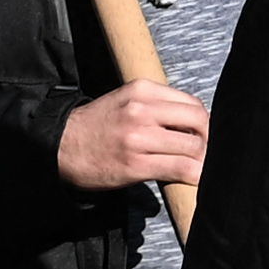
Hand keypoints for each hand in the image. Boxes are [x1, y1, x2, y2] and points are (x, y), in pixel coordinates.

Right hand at [54, 81, 215, 196]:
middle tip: (204, 151)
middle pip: (199, 122)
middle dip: (208, 139)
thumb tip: (194, 123)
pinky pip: (179, 169)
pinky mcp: (135, 165)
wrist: (60, 147)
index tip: (201, 134)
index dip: (203, 122)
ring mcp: (139, 138)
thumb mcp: (126, 101)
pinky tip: (191, 178)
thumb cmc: (97, 126)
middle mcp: (142, 110)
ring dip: (201, 160)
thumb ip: (157, 106)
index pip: (192, 103)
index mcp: (142, 90)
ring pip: (193, 147)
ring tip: (196, 166)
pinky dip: (193, 175)